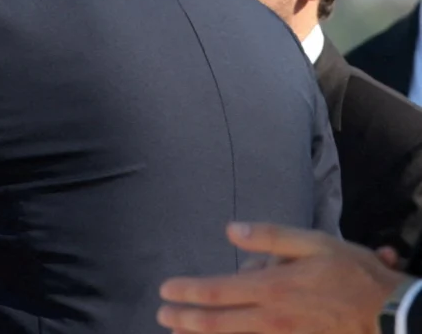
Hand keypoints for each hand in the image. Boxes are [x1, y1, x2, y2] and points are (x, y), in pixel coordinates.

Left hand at [157, 222, 411, 333]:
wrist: (390, 315)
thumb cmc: (353, 274)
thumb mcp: (314, 242)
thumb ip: (269, 236)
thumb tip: (230, 229)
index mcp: (272, 287)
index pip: (218, 291)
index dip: (188, 292)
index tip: (165, 290)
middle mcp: (271, 318)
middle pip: (217, 323)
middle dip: (184, 320)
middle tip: (161, 315)